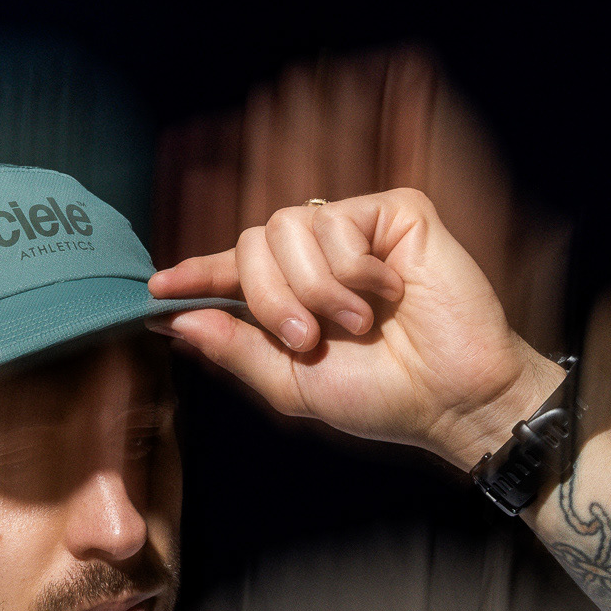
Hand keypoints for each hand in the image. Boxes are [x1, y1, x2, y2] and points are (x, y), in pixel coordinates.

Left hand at [148, 189, 562, 470]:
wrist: (452, 398)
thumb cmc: (384, 396)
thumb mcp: (292, 383)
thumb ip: (235, 349)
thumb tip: (177, 321)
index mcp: (294, 293)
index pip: (233, 268)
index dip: (195, 273)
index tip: (158, 289)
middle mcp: (321, 255)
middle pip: (253, 242)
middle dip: (270, 298)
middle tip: (310, 338)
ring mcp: (357, 229)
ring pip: (289, 228)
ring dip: (317, 288)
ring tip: (359, 322)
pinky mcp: (394, 212)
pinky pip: (337, 222)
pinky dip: (354, 270)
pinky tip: (388, 294)